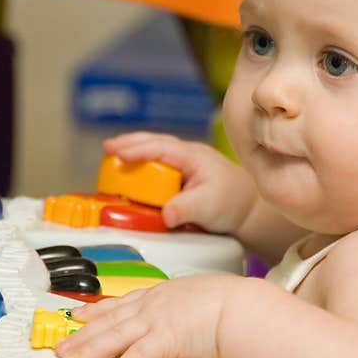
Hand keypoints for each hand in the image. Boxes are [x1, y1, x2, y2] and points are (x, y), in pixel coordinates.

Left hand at [54, 274, 238, 357]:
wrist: (239, 307)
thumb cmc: (227, 302)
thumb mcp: (196, 295)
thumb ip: (180, 306)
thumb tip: (179, 316)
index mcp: (160, 294)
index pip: (119, 303)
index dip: (95, 311)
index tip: (79, 316)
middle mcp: (153, 306)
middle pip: (108, 321)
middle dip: (81, 335)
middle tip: (61, 346)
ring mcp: (157, 322)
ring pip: (114, 337)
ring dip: (90, 351)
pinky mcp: (165, 340)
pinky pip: (137, 356)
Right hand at [103, 132, 256, 234]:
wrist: (249, 210)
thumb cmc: (232, 203)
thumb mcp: (209, 207)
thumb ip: (186, 208)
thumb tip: (166, 214)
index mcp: (193, 156)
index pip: (161, 147)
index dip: (138, 149)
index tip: (117, 153)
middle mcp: (188, 155)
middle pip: (155, 143)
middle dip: (130, 144)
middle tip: (107, 148)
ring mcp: (185, 164)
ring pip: (156, 151)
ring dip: (135, 151)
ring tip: (112, 154)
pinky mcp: (182, 175)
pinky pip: (158, 164)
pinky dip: (142, 162)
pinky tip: (131, 168)